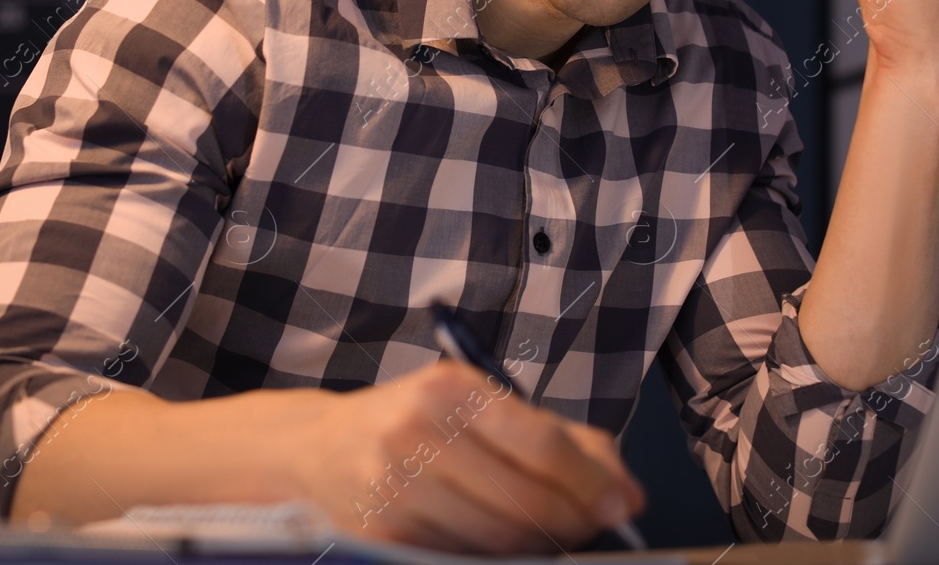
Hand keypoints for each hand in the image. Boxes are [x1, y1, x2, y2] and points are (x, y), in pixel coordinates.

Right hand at [282, 360, 644, 552]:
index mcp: (447, 390)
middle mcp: (417, 435)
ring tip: (557, 530)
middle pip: (525, 500)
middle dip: (574, 519)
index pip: (540, 445)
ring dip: (541, 543)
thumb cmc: (411, 420)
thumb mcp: (474, 401)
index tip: (623, 502)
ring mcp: (396, 490)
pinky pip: (464, 556)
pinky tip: (509, 541)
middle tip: (597, 522)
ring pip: (498, 538)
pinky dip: (498, 555)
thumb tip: (621, 486)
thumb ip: (552, 435)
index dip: (591, 481)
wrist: (315, 450)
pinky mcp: (385, 535)